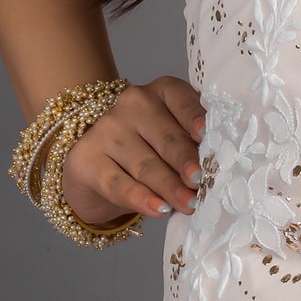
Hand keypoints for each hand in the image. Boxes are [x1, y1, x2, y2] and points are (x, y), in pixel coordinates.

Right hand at [59, 75, 205, 226]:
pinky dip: (140, 198)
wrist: (97, 165)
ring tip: (189, 204)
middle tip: (202, 184)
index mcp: (162, 91)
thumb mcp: (172, 136)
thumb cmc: (149, 148)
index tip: (206, 136)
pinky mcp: (86, 158)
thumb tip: (214, 169)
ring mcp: (106, 129)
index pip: (182, 101)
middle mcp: (132, 104)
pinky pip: (118, 183)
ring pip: (145, 164)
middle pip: (166, 138)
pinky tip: (158, 209)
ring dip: (170, 187)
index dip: (195, 119)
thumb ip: (191, 144)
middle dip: (186, 164)